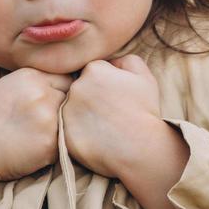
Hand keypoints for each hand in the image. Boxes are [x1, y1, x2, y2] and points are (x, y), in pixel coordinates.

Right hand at [0, 67, 75, 181]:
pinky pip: (66, 140)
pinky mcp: (51, 143)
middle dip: (63, 107)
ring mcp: (48, 119)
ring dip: (62, 125)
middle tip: (44, 118)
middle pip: (72, 98)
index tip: (50, 101)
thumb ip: (38, 79)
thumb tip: (69, 79)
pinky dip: (56, 143)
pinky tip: (37, 143)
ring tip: (39, 131)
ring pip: (71, 119)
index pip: (67, 78)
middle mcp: (42, 94)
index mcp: (31, 77)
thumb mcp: (9, 85)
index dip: (61, 90)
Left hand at [60, 54, 169, 179]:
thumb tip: (112, 63)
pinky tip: (98, 138)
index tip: (117, 97)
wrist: (140, 148)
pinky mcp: (64, 134)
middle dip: (93, 98)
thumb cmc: (144, 111)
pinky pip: (70, 129)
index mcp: (93, 69)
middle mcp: (75, 87)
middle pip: (81, 88)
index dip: (107, 84)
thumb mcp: (144, 76)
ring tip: (106, 127)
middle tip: (112, 113)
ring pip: (73, 109)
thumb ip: (126, 60)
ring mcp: (67, 111)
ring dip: (85, 115)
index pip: (94, 71)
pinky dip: (81, 133)